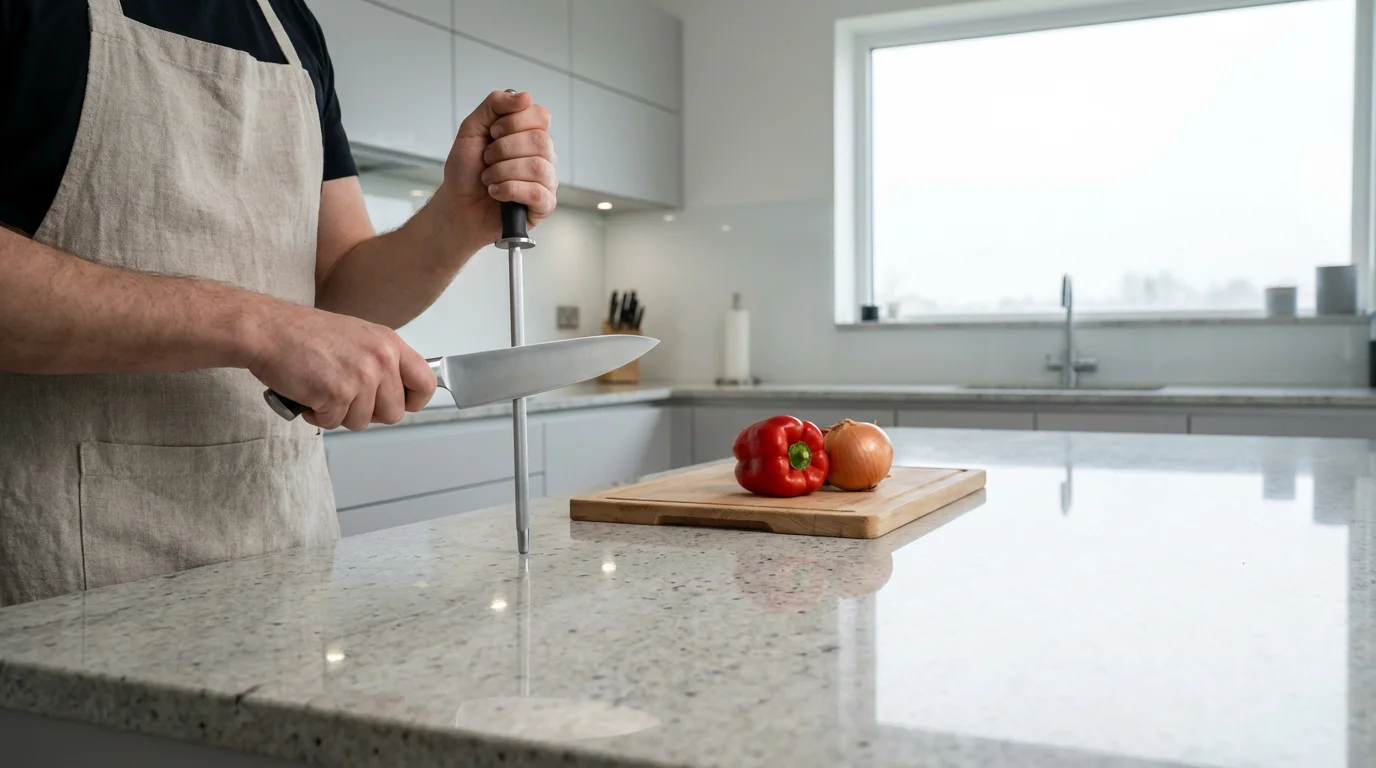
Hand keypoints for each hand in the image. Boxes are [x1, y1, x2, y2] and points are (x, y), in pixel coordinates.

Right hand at [247, 301, 436, 430]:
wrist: (268, 330)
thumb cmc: (304, 334)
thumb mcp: (358, 337)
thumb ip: (380, 362)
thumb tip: (393, 393)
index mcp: (390, 344)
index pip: (426, 383)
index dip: (413, 401)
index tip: (397, 403)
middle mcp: (381, 359)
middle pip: (393, 413)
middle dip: (367, 413)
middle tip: (344, 398)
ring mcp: (361, 376)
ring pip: (362, 422)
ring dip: (338, 414)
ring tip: (322, 391)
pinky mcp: (338, 392)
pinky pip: (334, 423)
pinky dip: (317, 416)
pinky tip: (308, 395)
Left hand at [434, 90, 557, 249]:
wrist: (457, 206)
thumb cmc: (466, 171)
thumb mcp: (472, 128)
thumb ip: (495, 105)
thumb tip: (525, 96)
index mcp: (530, 135)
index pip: (541, 115)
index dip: (514, 122)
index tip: (493, 133)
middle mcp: (543, 156)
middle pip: (540, 140)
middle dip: (503, 149)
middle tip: (487, 159)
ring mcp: (546, 181)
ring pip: (537, 167)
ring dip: (502, 172)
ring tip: (489, 179)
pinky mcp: (543, 205)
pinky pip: (536, 193)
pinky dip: (509, 191)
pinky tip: (496, 193)